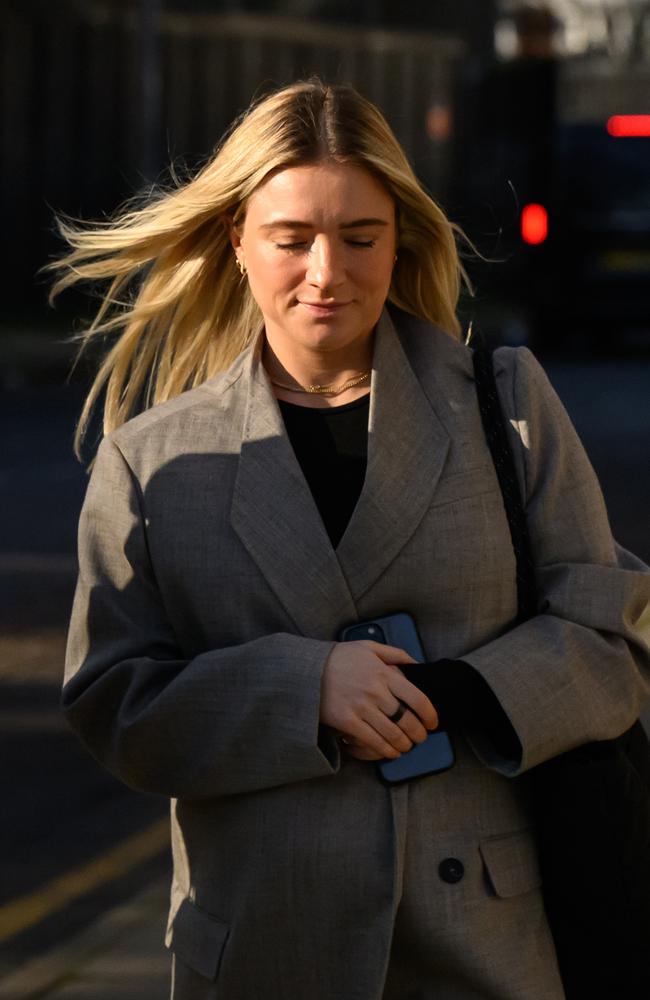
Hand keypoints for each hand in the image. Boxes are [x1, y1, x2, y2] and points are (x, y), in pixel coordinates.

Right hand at [320, 641, 437, 758]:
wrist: (308, 670)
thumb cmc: (340, 658)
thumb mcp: (368, 647)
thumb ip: (395, 653)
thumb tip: (416, 664)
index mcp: (384, 673)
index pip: (417, 698)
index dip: (430, 714)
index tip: (433, 722)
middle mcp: (376, 692)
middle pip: (407, 720)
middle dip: (419, 733)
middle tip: (421, 738)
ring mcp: (362, 708)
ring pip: (393, 734)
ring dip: (405, 744)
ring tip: (408, 746)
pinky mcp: (347, 722)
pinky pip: (373, 741)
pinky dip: (387, 750)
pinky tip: (392, 752)